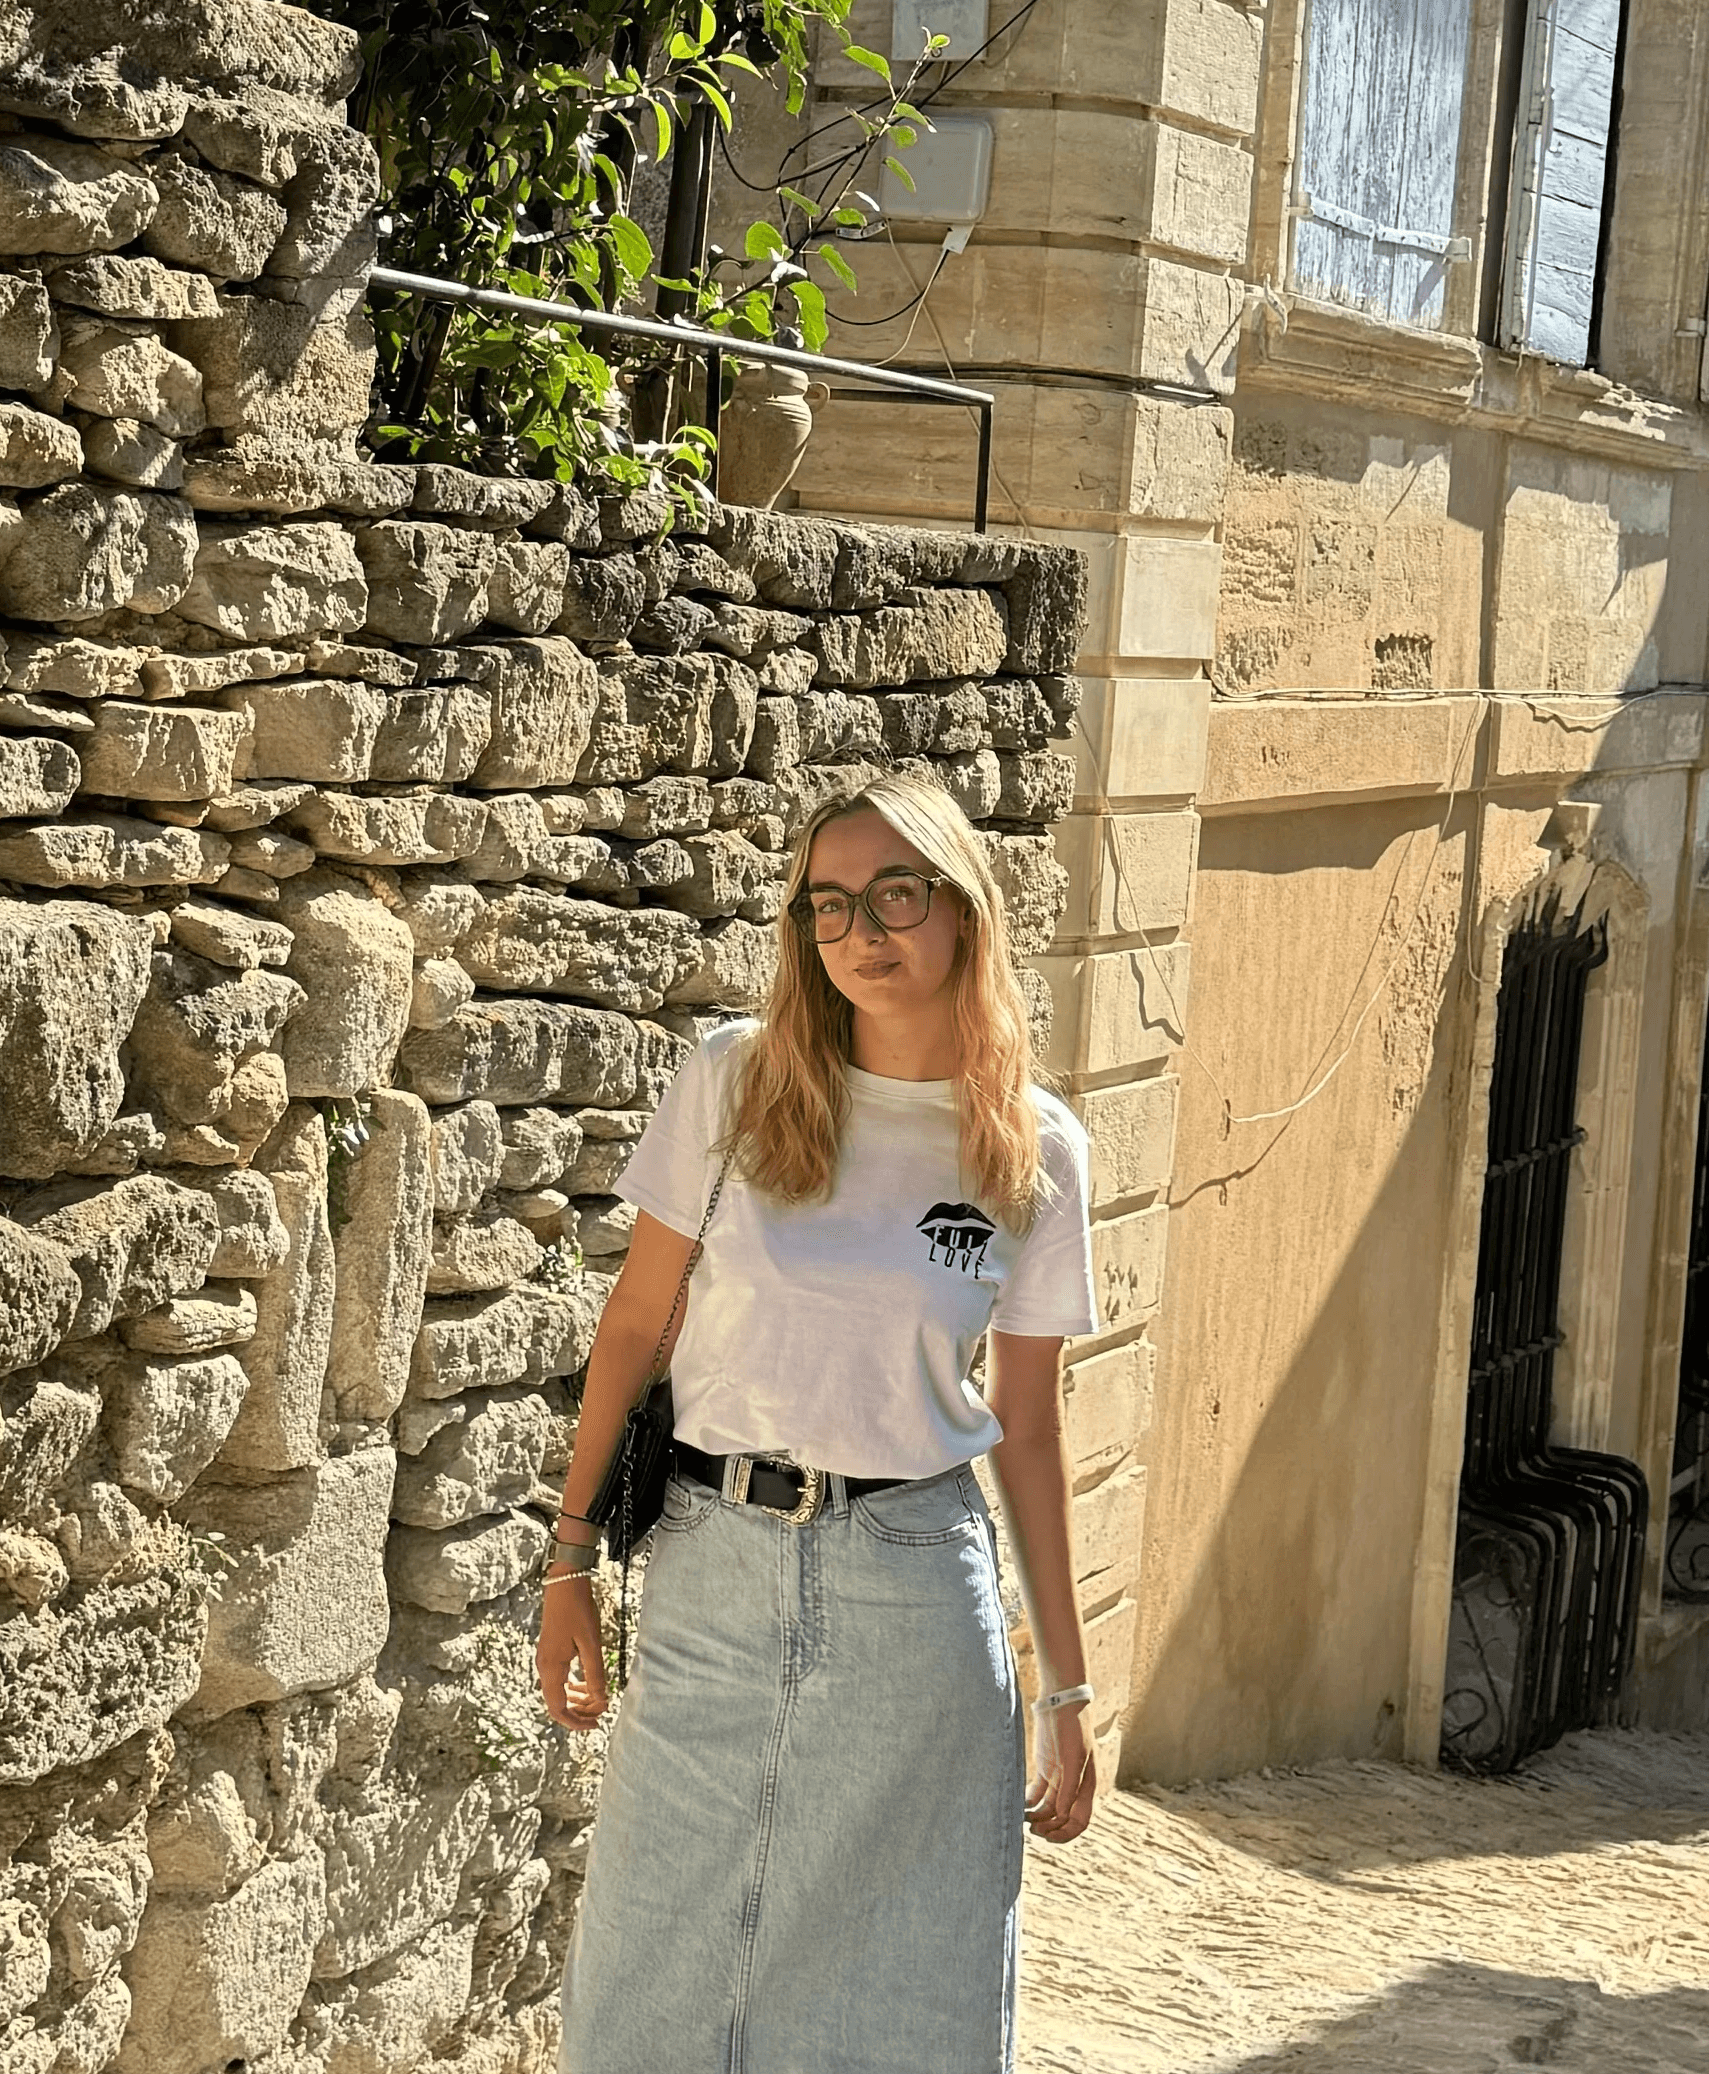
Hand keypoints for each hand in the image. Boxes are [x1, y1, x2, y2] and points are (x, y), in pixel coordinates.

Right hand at [535, 1572, 608, 1728]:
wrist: (564, 1582)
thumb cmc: (578, 1609)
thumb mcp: (592, 1643)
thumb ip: (595, 1673)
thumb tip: (601, 1700)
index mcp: (551, 1668)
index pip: (558, 1709)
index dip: (576, 1722)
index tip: (597, 1724)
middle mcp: (544, 1666)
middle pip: (557, 1704)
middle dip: (580, 1712)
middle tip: (602, 1711)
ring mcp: (545, 1659)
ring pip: (559, 1692)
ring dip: (577, 1700)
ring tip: (598, 1698)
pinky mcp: (551, 1651)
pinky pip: (559, 1678)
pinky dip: (573, 1686)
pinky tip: (588, 1683)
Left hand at [1025, 1702, 1095, 1842]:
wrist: (1061, 1701)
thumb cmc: (1072, 1728)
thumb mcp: (1074, 1759)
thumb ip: (1069, 1788)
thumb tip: (1062, 1816)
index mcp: (1086, 1786)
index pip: (1080, 1821)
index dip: (1066, 1834)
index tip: (1048, 1837)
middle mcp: (1073, 1786)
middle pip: (1062, 1818)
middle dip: (1049, 1828)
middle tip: (1032, 1831)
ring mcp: (1059, 1777)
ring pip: (1048, 1808)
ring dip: (1038, 1817)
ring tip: (1024, 1819)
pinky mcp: (1045, 1768)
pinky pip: (1037, 1793)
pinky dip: (1029, 1803)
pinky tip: (1020, 1806)